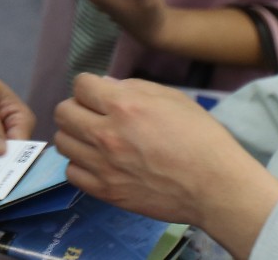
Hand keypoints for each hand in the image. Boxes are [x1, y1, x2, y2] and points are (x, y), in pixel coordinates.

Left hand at [54, 75, 277, 254]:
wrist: (215, 187)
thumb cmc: (201, 137)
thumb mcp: (172, 98)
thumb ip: (134, 88)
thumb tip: (105, 86)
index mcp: (125, 106)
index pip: (80, 85)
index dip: (90, 86)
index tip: (101, 95)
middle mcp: (107, 134)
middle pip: (62, 112)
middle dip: (77, 107)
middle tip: (94, 115)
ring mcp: (103, 166)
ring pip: (62, 142)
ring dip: (76, 135)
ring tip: (96, 139)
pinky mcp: (106, 192)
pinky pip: (71, 173)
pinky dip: (81, 164)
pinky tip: (99, 162)